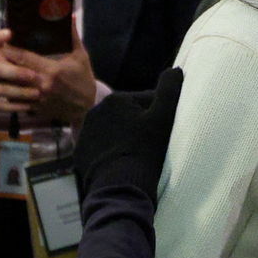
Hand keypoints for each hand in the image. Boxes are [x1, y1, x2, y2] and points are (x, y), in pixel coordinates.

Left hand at [1, 27, 96, 123]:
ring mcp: (37, 98)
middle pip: (12, 71)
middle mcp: (41, 84)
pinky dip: (9, 92)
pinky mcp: (36, 108)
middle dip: (1, 62)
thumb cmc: (84, 80)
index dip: (8, 49)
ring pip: (11, 86)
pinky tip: (5, 86)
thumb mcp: (81, 57)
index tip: (0, 42)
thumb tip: (70, 16)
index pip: (22, 57)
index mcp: (51, 70)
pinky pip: (16, 99)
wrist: (89, 107)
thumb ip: (72, 37)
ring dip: (2, 78)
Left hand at [74, 67, 183, 202]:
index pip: (148, 102)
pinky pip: (102, 149)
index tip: (166, 133)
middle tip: (153, 147)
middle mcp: (95, 111)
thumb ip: (170, 90)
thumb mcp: (163, 119)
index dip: (161, 117)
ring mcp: (85, 133)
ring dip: (127, 139)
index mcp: (116, 99)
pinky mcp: (81, 153)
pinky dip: (113, 154)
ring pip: (115, 132)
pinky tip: (124, 165)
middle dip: (141, 127)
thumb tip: (176, 69)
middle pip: (129, 116)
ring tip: (138, 157)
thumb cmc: (144, 151)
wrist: (118, 188)